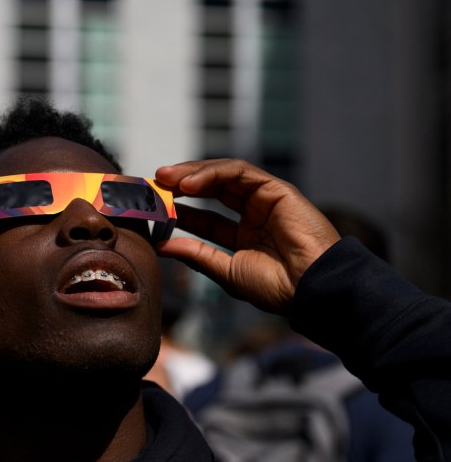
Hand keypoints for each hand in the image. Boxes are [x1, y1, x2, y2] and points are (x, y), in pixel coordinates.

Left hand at [155, 159, 339, 314]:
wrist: (310, 288)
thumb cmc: (276, 287)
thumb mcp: (226, 271)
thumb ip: (196, 255)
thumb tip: (161, 246)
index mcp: (243, 235)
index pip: (204, 217)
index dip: (178, 211)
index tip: (152, 210)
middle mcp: (253, 213)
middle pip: (210, 190)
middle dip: (180, 186)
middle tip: (153, 185)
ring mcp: (265, 199)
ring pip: (222, 175)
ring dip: (191, 174)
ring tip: (165, 179)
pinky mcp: (276, 189)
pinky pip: (240, 172)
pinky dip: (212, 173)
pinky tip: (189, 184)